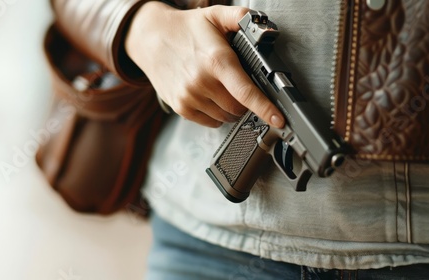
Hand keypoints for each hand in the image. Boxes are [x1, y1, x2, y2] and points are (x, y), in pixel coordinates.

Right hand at [125, 2, 284, 127]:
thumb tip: (264, 26)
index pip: (245, 91)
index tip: (278, 119)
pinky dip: (216, 113)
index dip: (265, 108)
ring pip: (226, 116)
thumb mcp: (214, 16)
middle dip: (245, 100)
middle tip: (237, 83)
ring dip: (230, 107)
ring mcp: (190, 97)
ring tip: (219, 86)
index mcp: (216, 60)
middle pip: (239, 107)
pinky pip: (211, 121)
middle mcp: (202, 81)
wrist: (150, 39)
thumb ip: (241, 18)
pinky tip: (209, 96)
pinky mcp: (181, 107)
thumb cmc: (185, 29)